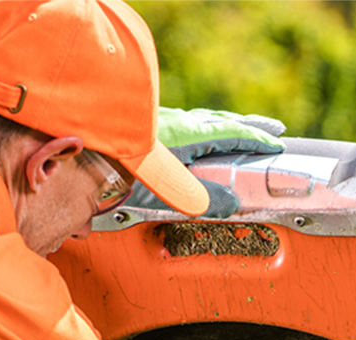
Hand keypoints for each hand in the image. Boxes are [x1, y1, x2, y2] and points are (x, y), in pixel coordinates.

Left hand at [127, 107, 286, 217]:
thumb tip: (232, 203)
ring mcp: (158, 123)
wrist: (79, 154)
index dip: (257, 139)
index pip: (232, 134)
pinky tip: (191, 138)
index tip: (276, 142)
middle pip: (220, 122)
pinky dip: (198, 129)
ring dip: (222, 127)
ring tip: (235, 133)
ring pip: (200, 121)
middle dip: (247, 127)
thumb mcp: (169, 192)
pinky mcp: (142, 128)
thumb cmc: (120, 171)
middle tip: (269, 130)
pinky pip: (181, 125)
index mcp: (187, 135)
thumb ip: (203, 198)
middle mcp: (175, 124)